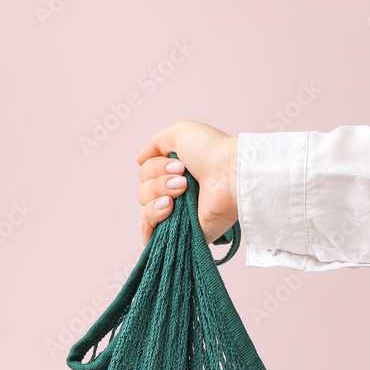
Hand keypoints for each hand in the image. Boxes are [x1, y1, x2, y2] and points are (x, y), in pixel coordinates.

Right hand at [136, 119, 237, 246]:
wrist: (231, 175)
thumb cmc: (211, 151)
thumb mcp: (179, 132)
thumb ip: (155, 143)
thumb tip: (138, 160)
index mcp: (173, 173)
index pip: (144, 175)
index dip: (155, 169)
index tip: (179, 166)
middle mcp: (174, 194)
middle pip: (143, 193)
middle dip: (159, 184)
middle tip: (184, 181)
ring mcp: (178, 215)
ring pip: (145, 212)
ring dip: (157, 200)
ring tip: (180, 196)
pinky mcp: (183, 233)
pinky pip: (152, 237)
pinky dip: (148, 228)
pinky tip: (160, 215)